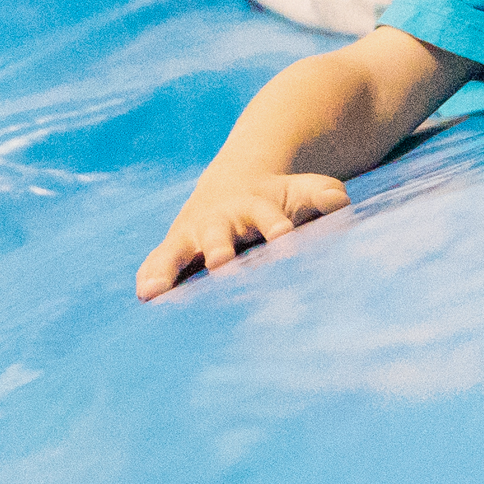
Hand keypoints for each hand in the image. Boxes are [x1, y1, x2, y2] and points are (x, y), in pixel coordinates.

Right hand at [136, 172, 349, 297]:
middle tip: (221, 261)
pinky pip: (158, 262)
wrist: (230, 189)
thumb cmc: (273, 201)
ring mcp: (192, 236)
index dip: (276, 225)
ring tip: (156, 289)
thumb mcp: (298, 192)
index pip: (267, 215)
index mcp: (254, 206)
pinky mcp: (174, 250)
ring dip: (169, 268)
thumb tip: (339, 200)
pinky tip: (144, 294)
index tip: (284, 236)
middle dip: (219, 247)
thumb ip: (319, 194)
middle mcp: (219, 220)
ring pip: (179, 250)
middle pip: (218, 233)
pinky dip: (151, 276)